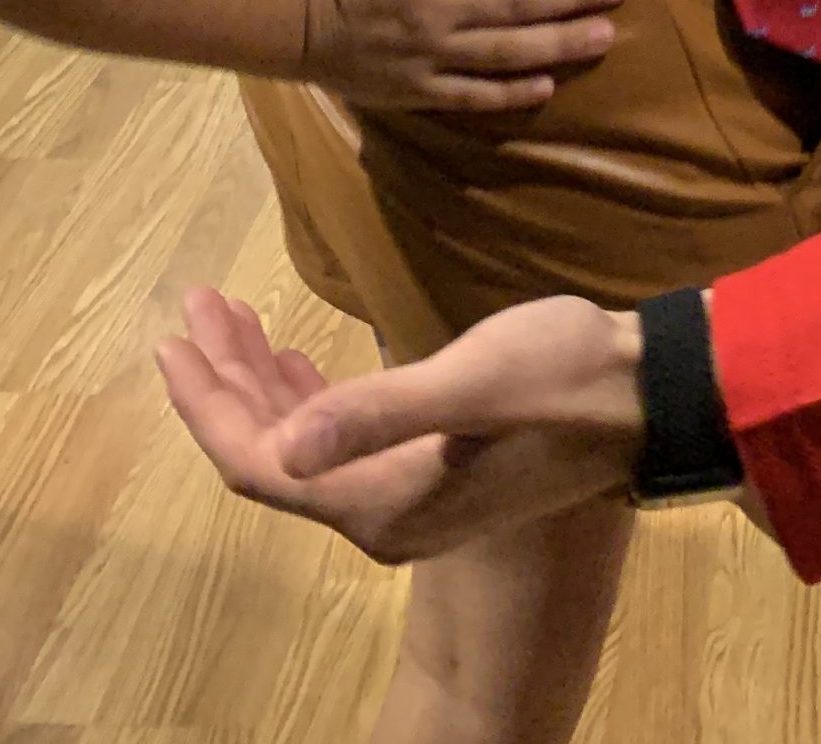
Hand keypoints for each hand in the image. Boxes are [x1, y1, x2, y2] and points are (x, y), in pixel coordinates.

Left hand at [155, 286, 644, 562]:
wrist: (649, 395)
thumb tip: (285, 450)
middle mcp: (383, 512)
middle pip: (273, 454)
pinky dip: (306, 394)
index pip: (260, 463)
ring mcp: (410, 494)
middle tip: (196, 308)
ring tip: (228, 318)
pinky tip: (295, 359)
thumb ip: (377, 414)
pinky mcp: (434, 466)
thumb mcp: (472, 383)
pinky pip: (342, 438)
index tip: (171, 338)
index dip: (207, 405)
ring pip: (305, 443)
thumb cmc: (563, 375)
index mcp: (380, 500)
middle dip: (224, 381)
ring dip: (261, 382)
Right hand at [298, 0, 630, 108]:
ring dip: (559, 43)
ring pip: (506, 52)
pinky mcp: (422, 91)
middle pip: (514, 4)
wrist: (292, 27)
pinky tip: (548, 85)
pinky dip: (511, 94)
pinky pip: (473, 95)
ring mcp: (431, 56)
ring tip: (605, 36)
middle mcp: (435, 13)